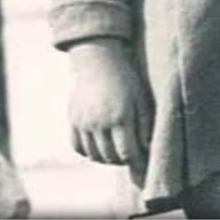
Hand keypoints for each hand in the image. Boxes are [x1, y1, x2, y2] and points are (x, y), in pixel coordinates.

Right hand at [67, 38, 152, 172]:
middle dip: (122, 160)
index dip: (136, 159)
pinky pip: (78, 147)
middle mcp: (100, 122)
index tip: (142, 156)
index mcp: (121, 116)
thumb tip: (147, 148)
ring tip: (116, 152)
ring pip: (94, 155)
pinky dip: (89, 152)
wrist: (97, 60)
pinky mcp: (72, 120)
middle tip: (130, 154)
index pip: (127, 153)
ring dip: (106, 158)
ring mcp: (84, 123)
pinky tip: (99, 147)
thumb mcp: (141, 98)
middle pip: (110, 157)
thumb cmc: (126, 79)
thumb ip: (145, 125)